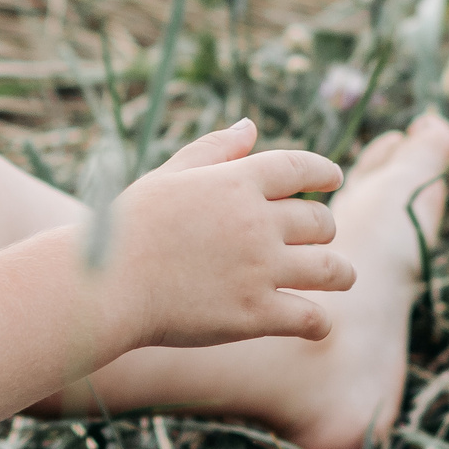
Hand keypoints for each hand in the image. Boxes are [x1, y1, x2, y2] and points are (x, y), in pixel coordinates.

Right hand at [105, 118, 349, 349]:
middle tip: (318, 238)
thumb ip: (214, 149)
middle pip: (321, 221)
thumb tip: (251, 126)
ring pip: (331, 269)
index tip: (333, 178)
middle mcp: (257, 222)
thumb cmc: (130, 226)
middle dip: (325, 228)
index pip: (300, 167)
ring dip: (340, 273)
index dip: (324, 171)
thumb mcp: (170, 175)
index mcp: (236, 182)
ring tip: (339, 276)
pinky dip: (320, 322)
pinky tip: (313, 322)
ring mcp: (261, 269)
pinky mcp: (257, 314)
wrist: (107, 282)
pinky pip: (313, 319)